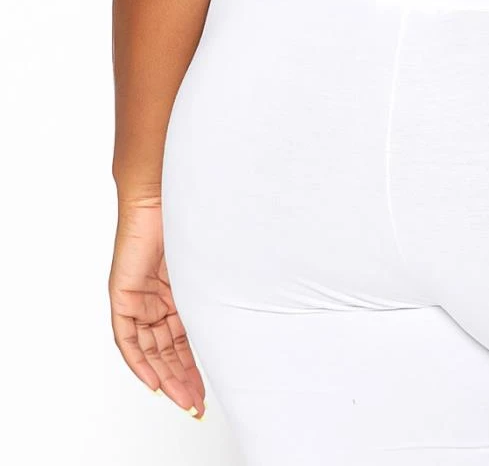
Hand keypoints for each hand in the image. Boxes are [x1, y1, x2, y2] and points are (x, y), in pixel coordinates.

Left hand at [109, 195, 205, 418]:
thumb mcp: (209, 265)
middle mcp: (156, 300)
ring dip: (165, 377)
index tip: (207, 391)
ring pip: (151, 350)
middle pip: (167, 351)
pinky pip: (128, 338)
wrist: (164, 194)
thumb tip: (253, 307)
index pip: (184, 339)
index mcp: (177, 293)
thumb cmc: (191, 217)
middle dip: (182, 380)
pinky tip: (153, 381)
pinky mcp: (123, 295)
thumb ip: (218, 289)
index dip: (194, 367)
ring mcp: (139, 298)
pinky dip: (139, 361)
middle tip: (197, 406)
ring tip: (183, 400)